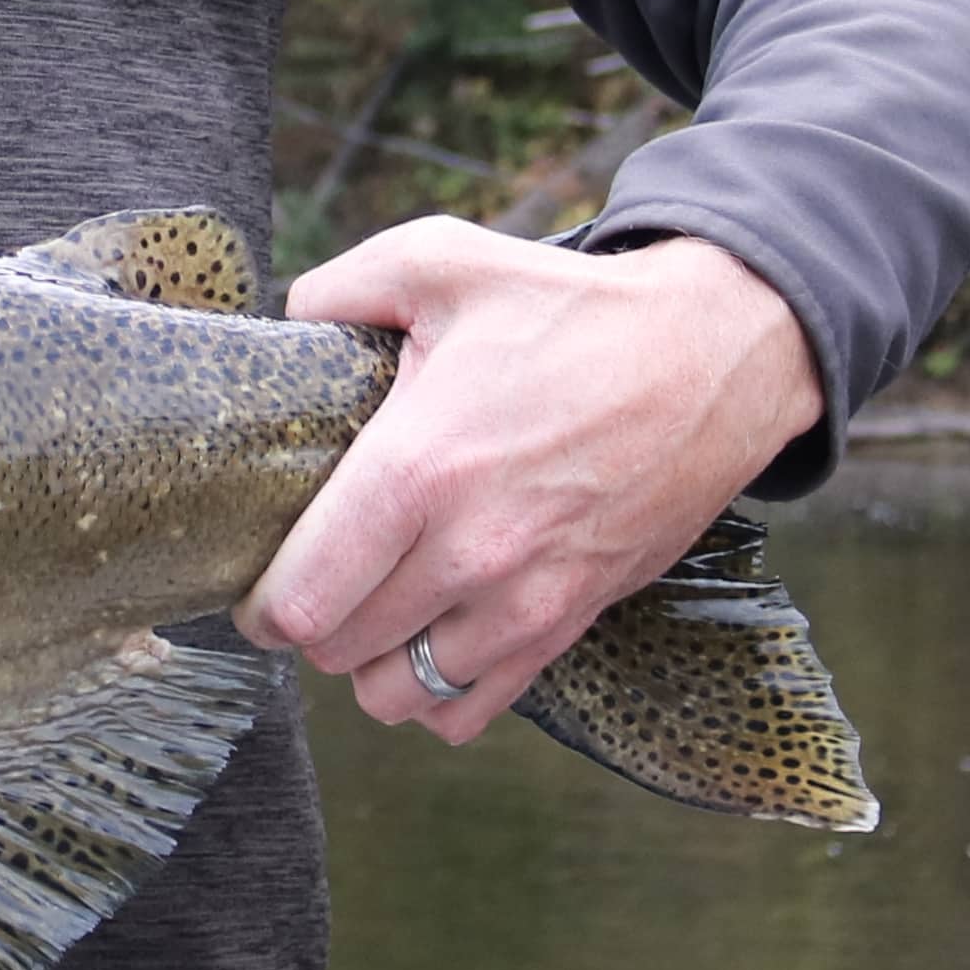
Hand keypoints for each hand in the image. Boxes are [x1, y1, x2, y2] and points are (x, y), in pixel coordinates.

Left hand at [240, 222, 821, 741]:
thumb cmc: (572, 310)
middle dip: (310, 623)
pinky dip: (436, 691)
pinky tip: (430, 636)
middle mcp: (470, 551)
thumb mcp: (439, 261)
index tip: (258, 582)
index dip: (261, 604)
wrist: (712, 356)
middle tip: (315, 578)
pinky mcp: (572, 620)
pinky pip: (471, 709)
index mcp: (418, 468)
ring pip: (399, 695)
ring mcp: (527, 598)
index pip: (302, 599)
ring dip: (369, 662)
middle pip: (338, 652)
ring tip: (372, 609)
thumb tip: (289, 322)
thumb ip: (337, 288)